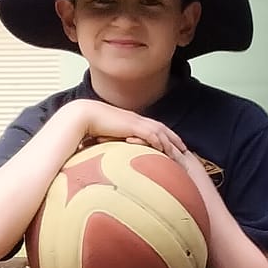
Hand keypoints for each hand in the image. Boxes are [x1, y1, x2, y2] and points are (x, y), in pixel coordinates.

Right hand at [65, 101, 193, 162]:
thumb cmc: (91, 125)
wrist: (83, 115)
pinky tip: (165, 148)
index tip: (173, 143)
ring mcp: (134, 121)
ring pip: (158, 131)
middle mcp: (135, 119)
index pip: (152, 127)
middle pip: (161, 127)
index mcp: (131, 120)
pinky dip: (158, 140)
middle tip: (185, 148)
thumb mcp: (106, 134)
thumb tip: (114, 150)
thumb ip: (114, 140)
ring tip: (180, 152)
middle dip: (174, 137)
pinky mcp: (131, 125)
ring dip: (170, 141)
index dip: (164, 134)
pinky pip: (149, 133)